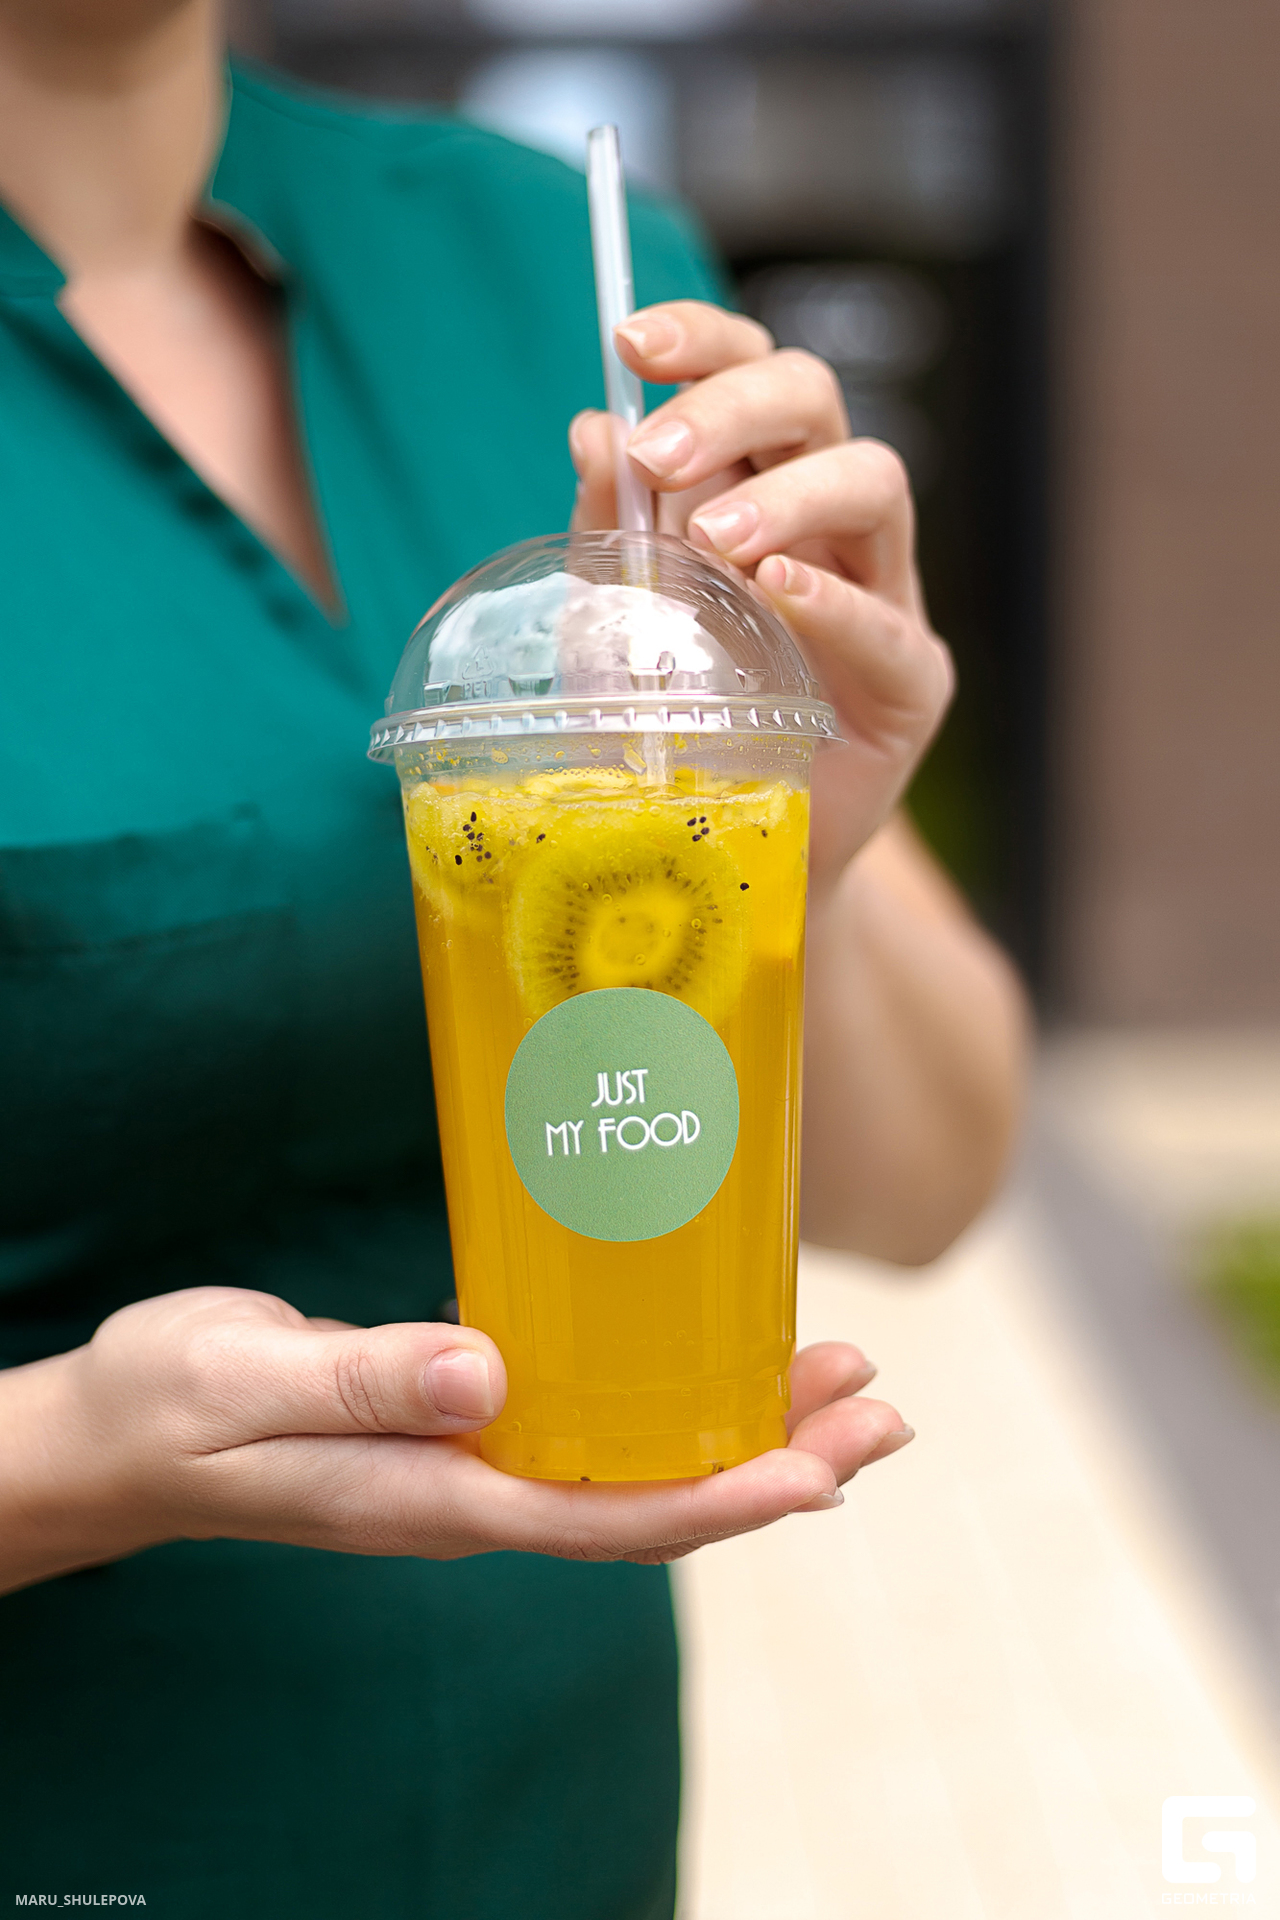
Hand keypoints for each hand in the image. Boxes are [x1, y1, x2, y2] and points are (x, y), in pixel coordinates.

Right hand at [4, 1287, 911, 1588]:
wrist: (119, 1434)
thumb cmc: (174, 1407)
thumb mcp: (247, 1383)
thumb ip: (363, 1382)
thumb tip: (487, 1378)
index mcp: (436, 1498)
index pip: (610, 1519)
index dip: (724, 1498)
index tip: (821, 1468)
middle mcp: (474, 1494)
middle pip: (657, 1499)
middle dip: (776, 1460)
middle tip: (881, 1409)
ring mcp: (471, 1464)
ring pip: (638, 1460)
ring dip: (743, 1425)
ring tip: (840, 1381)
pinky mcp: (459, 1422)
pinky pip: (589, 1423)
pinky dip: (664, 1395)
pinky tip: (702, 1354)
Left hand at [569, 300, 954, 897]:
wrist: (733, 851)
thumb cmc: (679, 724)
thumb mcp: (619, 624)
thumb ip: (611, 534)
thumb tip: (594, 430)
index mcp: (757, 482)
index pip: (749, 369)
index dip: (702, 339)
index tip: (631, 342)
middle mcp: (826, 521)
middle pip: (815, 402)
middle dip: (734, 407)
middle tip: (661, 455)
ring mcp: (881, 594)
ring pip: (875, 483)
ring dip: (789, 496)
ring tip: (714, 541)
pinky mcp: (911, 682)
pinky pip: (889, 625)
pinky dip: (834, 603)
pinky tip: (779, 593)